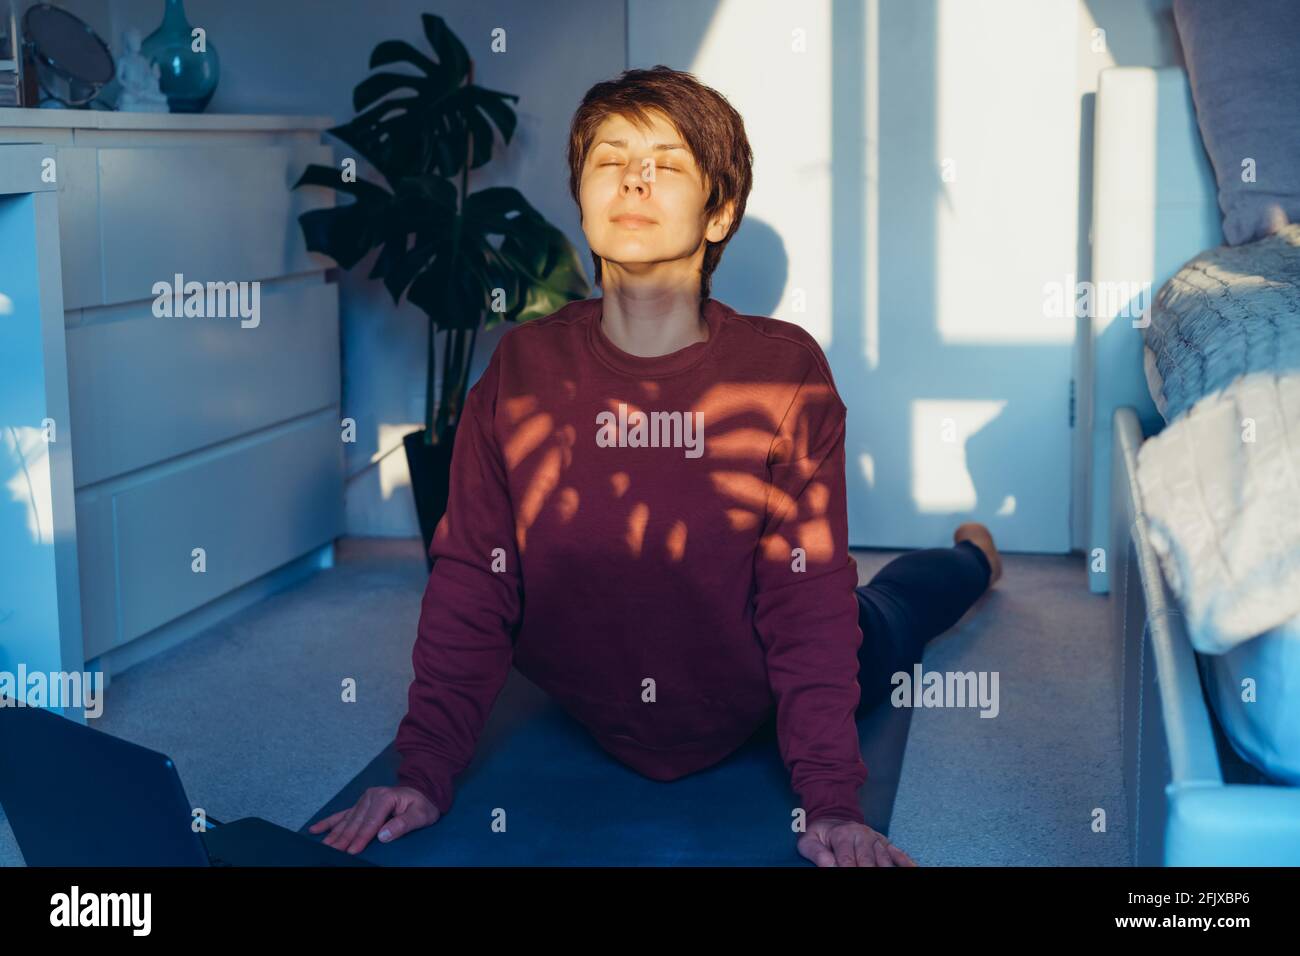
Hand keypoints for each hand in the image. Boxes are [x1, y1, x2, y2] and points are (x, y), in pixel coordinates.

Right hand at [308, 785, 439, 854]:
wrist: (422, 791)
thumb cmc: (422, 805)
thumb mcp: (421, 814)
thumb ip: (403, 824)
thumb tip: (383, 835)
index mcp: (385, 798)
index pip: (371, 822)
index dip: (361, 838)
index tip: (352, 851)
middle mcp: (371, 796)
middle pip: (355, 822)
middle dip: (343, 839)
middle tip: (332, 853)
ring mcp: (364, 800)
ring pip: (346, 820)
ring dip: (334, 834)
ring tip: (323, 846)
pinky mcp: (360, 804)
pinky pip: (342, 814)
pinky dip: (328, 822)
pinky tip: (315, 829)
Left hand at [796, 817, 917, 866]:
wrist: (833, 814)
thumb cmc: (820, 833)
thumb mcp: (808, 841)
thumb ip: (817, 853)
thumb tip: (828, 866)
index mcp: (842, 835)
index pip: (848, 860)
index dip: (848, 871)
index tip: (849, 876)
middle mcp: (862, 835)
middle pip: (869, 862)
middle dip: (869, 872)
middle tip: (869, 880)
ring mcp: (875, 839)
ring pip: (884, 860)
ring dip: (887, 870)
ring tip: (891, 878)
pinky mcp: (884, 842)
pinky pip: (898, 853)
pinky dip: (907, 863)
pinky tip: (914, 869)